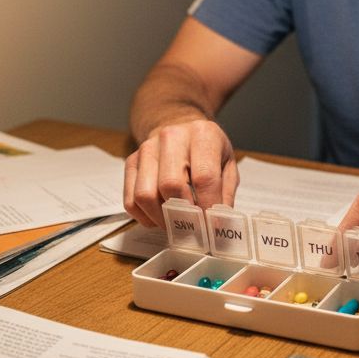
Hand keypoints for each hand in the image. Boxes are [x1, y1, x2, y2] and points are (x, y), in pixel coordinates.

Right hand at [123, 119, 238, 227]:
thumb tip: (219, 225)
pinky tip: (160, 218)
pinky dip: (145, 217)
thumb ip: (225, 194)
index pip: (204, 177)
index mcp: (202, 134)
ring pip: (145, 195)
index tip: (212, 226)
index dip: (207, 207)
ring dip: (161, 219)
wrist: (179, 126)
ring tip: (176, 226)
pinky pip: (131, 200)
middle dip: (183, 216)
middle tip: (193, 231)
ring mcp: (147, 148)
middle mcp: (171, 137)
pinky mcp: (131, 162)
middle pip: (170, 185)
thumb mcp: (227, 164)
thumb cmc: (206, 150)